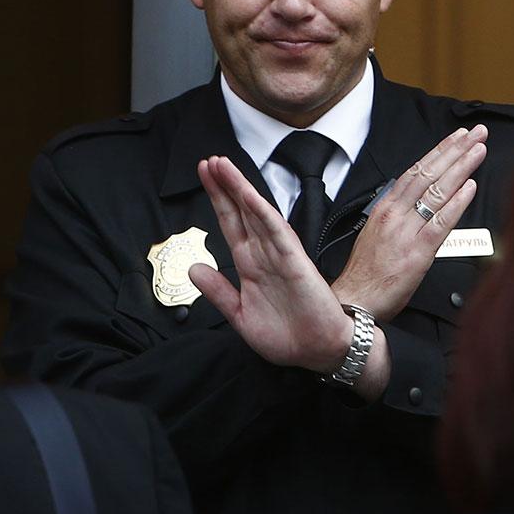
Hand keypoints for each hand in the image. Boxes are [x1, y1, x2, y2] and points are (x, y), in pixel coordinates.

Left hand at [188, 156, 351, 372]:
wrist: (318, 352)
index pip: (230, 225)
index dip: (217, 200)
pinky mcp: (295, 262)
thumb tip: (194, 269)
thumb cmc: (287, 335)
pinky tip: (249, 196)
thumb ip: (217, 291)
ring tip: (222, 167)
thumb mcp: (240, 315)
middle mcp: (264, 255)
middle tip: (209, 161)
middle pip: (240, 212)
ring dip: (240, 189)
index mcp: (250, 266)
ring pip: (256, 214)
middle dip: (224, 186)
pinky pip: (277, 233)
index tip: (204, 177)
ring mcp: (280, 255)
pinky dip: (262, 213)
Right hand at [332, 126, 485, 317]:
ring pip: (437, 191)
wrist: (355, 300)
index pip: (416, 170)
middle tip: (476, 133)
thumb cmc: (366, 272)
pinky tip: (470, 187)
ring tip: (478, 150)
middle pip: (429, 173)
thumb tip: (420, 200)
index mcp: (385, 207)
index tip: (457, 138)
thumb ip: (399, 214)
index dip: (439, 151)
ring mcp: (407, 231)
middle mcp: (395, 214)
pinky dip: (457, 203)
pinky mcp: (418, 252)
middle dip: (456, 150)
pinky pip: (441, 222)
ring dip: (461, 167)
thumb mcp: (377, 232)